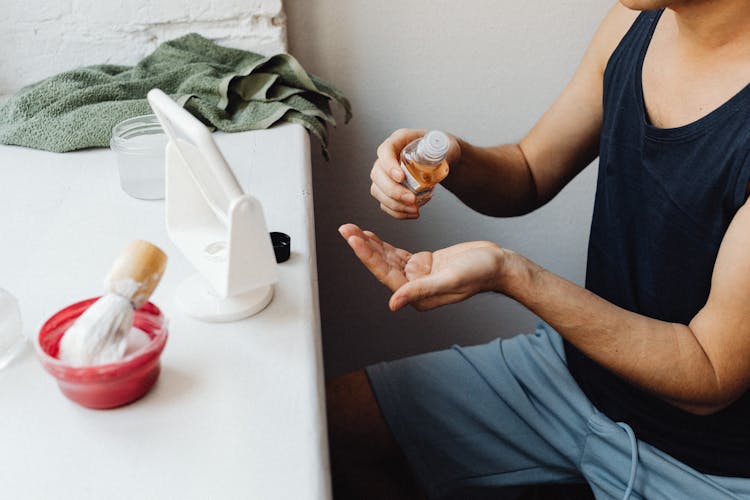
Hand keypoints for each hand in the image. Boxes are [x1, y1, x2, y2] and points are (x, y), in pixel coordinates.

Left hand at [339, 223, 506, 310]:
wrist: (498, 265)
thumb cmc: (480, 272)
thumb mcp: (450, 279)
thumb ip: (421, 290)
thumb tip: (393, 304)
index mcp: (417, 296)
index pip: (385, 274)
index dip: (368, 256)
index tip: (353, 239)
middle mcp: (414, 288)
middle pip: (381, 265)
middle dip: (362, 247)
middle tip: (344, 229)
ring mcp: (418, 276)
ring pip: (387, 258)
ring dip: (369, 244)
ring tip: (351, 229)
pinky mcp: (423, 264)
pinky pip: (397, 254)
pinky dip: (383, 245)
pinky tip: (370, 236)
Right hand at [370, 129, 460, 218]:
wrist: (444, 161)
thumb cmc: (443, 149)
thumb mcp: (446, 145)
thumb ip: (443, 150)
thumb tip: (440, 157)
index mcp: (399, 140)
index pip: (385, 151)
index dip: (389, 165)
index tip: (401, 177)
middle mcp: (388, 157)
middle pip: (378, 174)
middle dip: (393, 191)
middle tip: (412, 199)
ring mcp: (386, 175)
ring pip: (378, 191)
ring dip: (394, 204)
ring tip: (415, 209)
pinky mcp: (389, 190)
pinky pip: (385, 203)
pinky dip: (397, 212)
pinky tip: (412, 213)